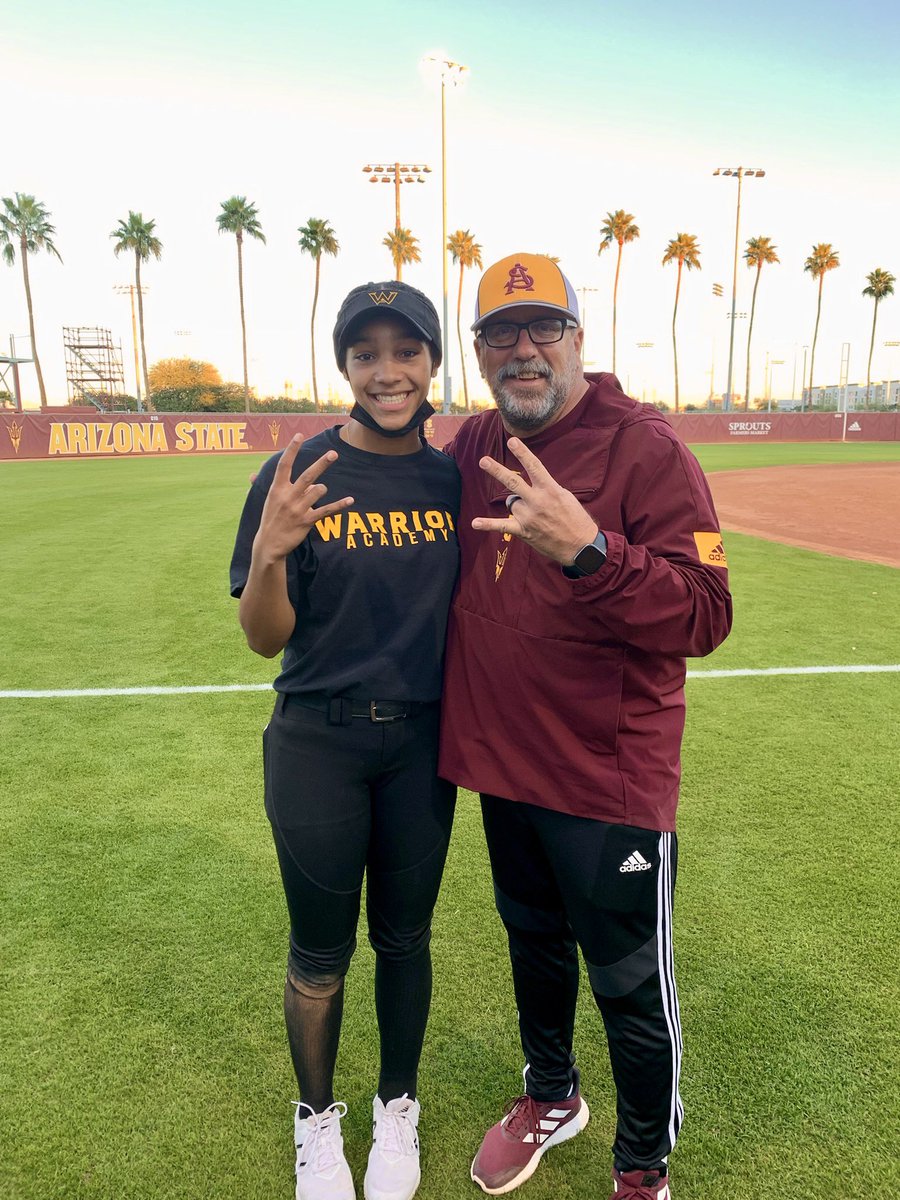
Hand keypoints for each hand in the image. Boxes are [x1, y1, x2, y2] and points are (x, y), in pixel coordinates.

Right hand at [253, 435, 353, 562]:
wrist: (269, 544)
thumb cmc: (270, 518)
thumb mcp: (267, 500)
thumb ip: (263, 484)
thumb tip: (252, 474)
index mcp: (277, 488)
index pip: (284, 465)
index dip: (292, 449)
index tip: (299, 435)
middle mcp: (288, 496)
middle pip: (308, 475)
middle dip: (322, 463)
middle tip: (334, 453)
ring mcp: (298, 508)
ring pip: (318, 490)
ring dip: (322, 489)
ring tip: (317, 492)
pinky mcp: (307, 520)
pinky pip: (326, 510)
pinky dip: (339, 505)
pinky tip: (350, 500)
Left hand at [472, 437, 597, 564]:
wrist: (580, 545)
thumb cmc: (575, 518)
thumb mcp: (565, 496)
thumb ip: (547, 488)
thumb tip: (533, 483)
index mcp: (550, 489)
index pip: (534, 466)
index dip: (522, 453)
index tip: (512, 441)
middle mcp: (537, 501)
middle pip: (513, 482)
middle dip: (497, 470)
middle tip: (483, 461)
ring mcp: (529, 516)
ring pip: (512, 503)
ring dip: (518, 506)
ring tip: (535, 515)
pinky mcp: (524, 531)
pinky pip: (502, 525)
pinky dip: (488, 524)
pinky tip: (475, 523)